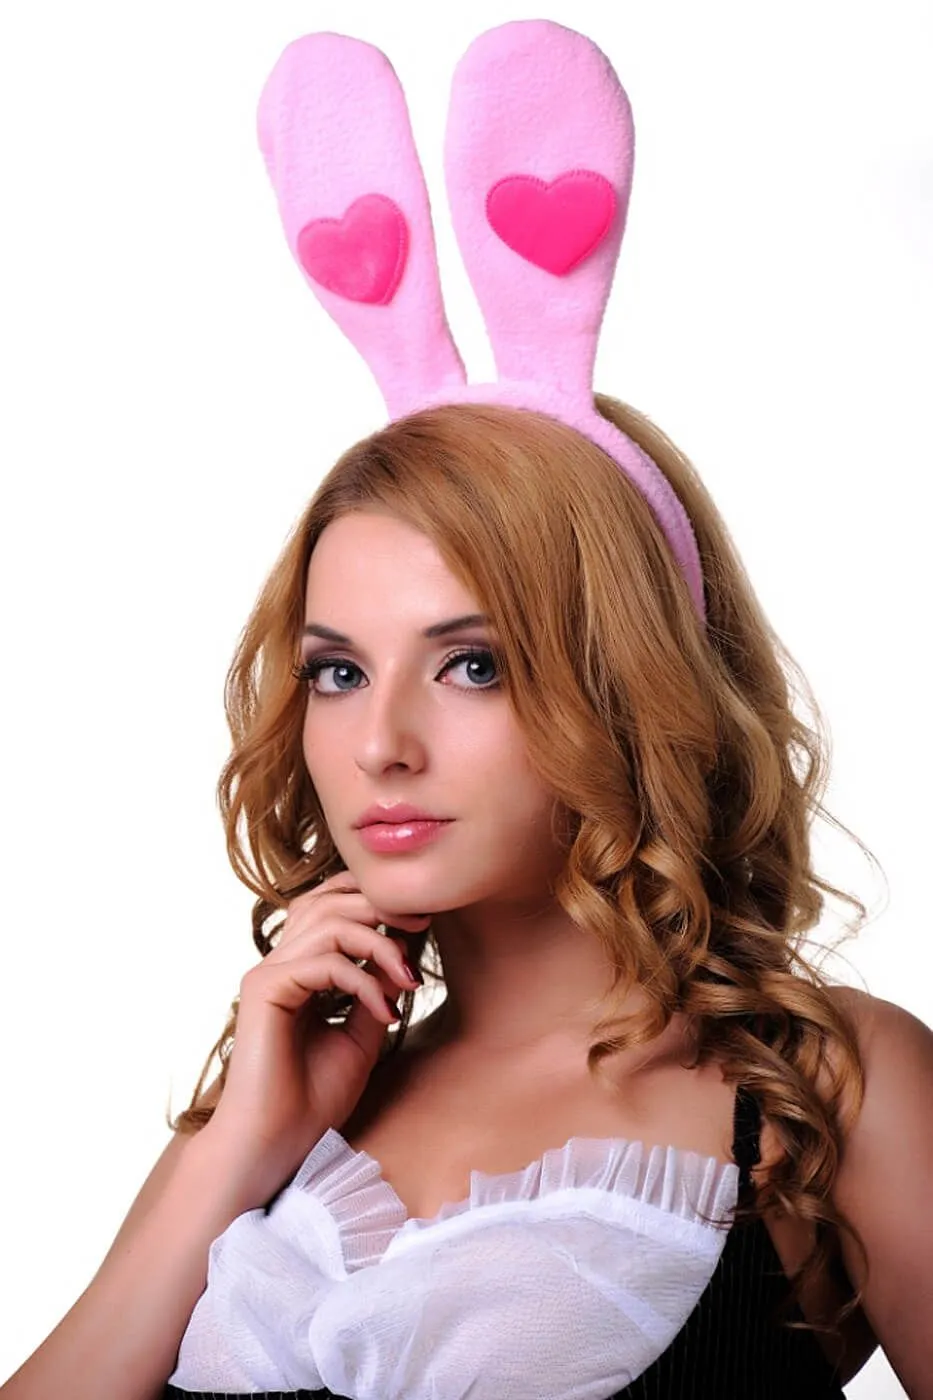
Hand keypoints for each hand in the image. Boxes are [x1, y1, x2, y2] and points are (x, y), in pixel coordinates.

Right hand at [199, 870, 428, 1204]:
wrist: (276, 1145)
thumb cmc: (313, 1100)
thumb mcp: (362, 1036)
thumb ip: (376, 990)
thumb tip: (403, 950)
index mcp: (298, 969)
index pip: (328, 904)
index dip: (371, 899)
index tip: (420, 921)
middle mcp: (279, 963)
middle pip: (330, 902)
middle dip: (382, 908)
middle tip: (422, 926)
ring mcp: (268, 973)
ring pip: (328, 923)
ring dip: (379, 942)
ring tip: (408, 975)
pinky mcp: (264, 989)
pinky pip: (323, 963)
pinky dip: (363, 981)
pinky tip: (386, 1013)